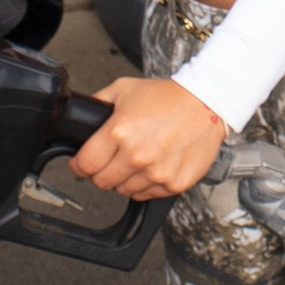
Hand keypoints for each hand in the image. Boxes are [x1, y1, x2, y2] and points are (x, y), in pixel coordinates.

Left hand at [71, 75, 227, 199]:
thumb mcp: (123, 89)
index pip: (85, 164)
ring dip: (124, 179)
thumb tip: (79, 119)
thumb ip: (98, 103)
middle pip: (101, 182)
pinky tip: (152, 166)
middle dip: (100, 172)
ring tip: (136, 160)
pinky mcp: (174, 184)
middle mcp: (137, 156)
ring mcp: (157, 173)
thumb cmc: (167, 97)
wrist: (206, 104)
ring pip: (124, 191)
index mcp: (120, 132)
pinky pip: (148, 195)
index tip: (80, 164)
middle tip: (110, 160)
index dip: (78, 165)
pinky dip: (146, 184)